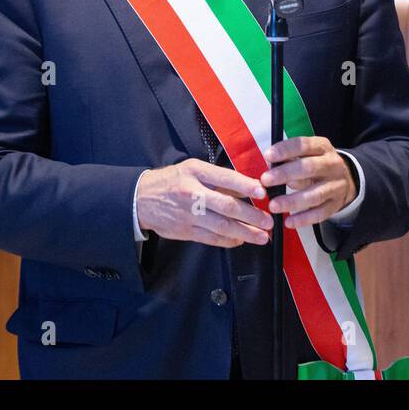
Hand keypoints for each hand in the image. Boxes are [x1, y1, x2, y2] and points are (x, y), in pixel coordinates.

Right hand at [137, 159, 273, 247]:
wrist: (140, 199)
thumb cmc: (171, 181)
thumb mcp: (191, 168)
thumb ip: (217, 177)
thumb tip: (247, 186)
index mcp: (195, 172)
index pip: (225, 178)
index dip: (245, 186)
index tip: (262, 192)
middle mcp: (192, 193)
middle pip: (227, 206)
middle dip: (251, 215)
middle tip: (268, 221)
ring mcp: (189, 214)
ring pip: (222, 226)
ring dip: (245, 233)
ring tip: (262, 237)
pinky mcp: (186, 231)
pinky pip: (212, 238)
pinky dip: (229, 240)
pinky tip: (241, 240)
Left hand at [259, 136, 356, 228]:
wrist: (346, 179)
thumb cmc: (318, 164)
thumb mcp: (308, 154)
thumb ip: (290, 158)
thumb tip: (270, 164)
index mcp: (323, 148)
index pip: (304, 145)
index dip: (285, 150)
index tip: (268, 156)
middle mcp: (332, 165)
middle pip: (309, 168)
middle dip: (285, 174)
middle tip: (266, 180)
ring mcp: (336, 186)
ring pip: (314, 194)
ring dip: (292, 201)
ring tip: (273, 206)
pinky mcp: (336, 204)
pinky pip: (319, 214)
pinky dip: (303, 219)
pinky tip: (288, 222)